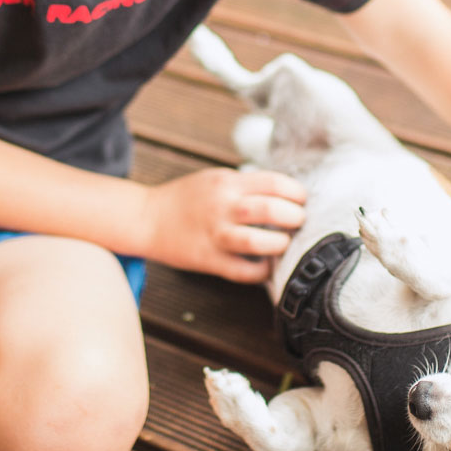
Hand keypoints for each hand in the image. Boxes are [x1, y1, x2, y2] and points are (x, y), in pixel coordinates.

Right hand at [141, 168, 306, 281]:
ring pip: (257, 241)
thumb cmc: (187, 197)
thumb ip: (246, 185)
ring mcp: (215, 235)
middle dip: (294, 216)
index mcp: (227, 182)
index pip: (273, 182)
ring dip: (279, 243)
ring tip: (284, 242)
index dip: (296, 192)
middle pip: (269, 209)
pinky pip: (242, 271)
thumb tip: (286, 196)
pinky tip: (268, 266)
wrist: (147, 218)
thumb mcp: (216, 178)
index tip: (302, 200)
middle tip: (299, 221)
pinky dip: (261, 271)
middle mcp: (222, 206)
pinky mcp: (209, 260)